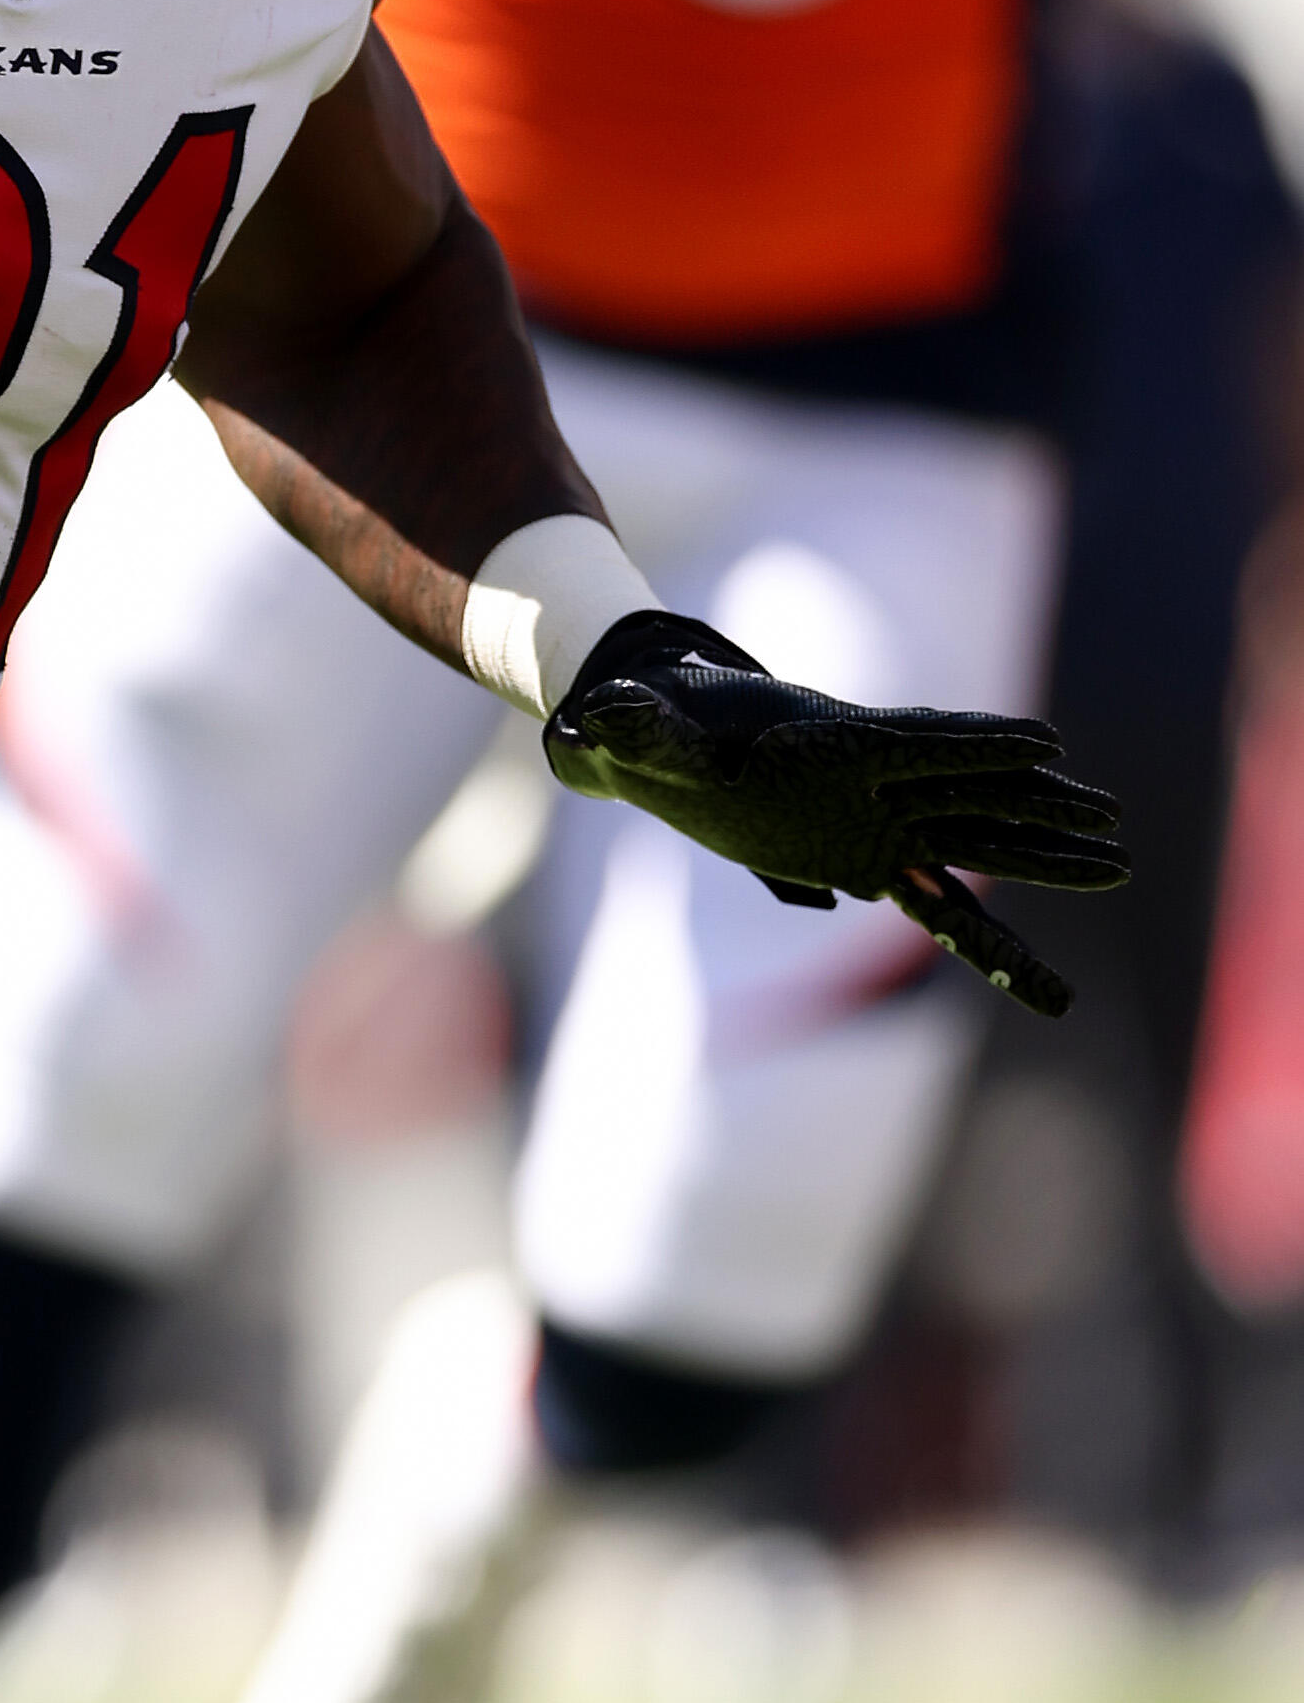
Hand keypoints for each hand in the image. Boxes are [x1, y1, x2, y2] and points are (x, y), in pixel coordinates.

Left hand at [540, 608, 1127, 1020]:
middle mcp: (871, 780)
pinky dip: (981, 934)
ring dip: (1041, 854)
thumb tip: (586, 722)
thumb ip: (628, 730)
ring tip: (1115, 865)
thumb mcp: (643, 732)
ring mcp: (877, 820)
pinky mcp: (867, 859)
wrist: (662, 735)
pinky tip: (1030, 980)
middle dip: (1039, 808)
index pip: (917, 739)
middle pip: (971, 791)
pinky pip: (935, 903)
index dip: (977, 742)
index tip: (1042, 742)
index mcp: (832, 741)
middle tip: (1112, 822)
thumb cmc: (657, 727)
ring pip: (974, 840)